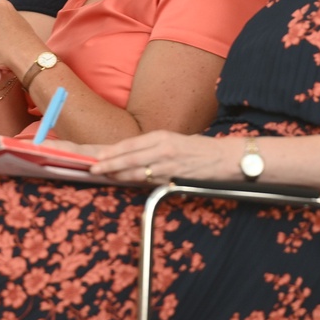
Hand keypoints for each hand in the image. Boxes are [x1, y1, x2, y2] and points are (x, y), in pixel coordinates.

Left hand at [90, 131, 235, 184]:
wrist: (226, 159)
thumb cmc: (199, 149)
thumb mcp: (174, 139)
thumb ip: (154, 145)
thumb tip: (131, 153)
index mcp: (162, 137)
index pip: (131, 144)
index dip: (113, 151)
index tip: (98, 155)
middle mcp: (164, 150)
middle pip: (131, 158)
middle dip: (110, 164)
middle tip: (93, 168)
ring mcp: (169, 166)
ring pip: (138, 172)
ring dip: (119, 175)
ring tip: (104, 176)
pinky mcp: (175, 180)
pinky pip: (151, 182)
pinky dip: (136, 182)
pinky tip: (126, 183)